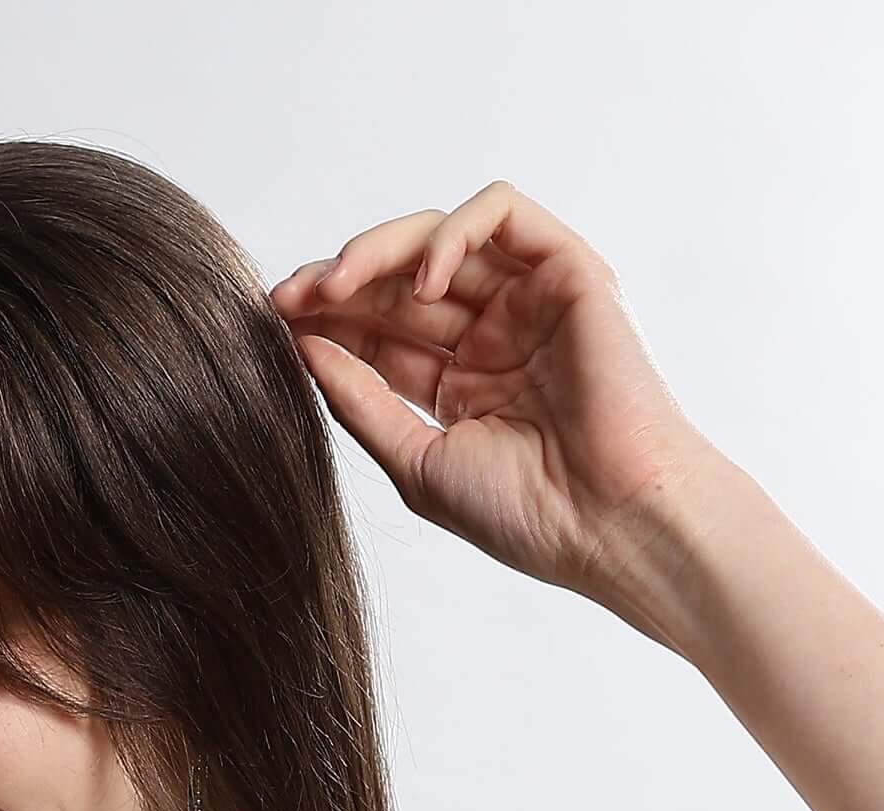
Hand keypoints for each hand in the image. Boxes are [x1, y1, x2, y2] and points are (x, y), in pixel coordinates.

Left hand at [270, 183, 725, 611]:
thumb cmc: (526, 514)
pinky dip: (452, 235)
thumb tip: (304, 348)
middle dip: (338, 282)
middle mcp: (493, 335)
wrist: (609, 522)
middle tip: (289, 296)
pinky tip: (422, 282)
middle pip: (400, 282)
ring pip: (441, 238)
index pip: (380, 332)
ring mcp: (529, 300)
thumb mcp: (417, 461)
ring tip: (335, 284)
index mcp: (460, 384)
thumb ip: (361, 403)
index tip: (274, 321)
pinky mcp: (567, 270)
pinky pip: (501, 215)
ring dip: (379, 251)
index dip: (327, 320)